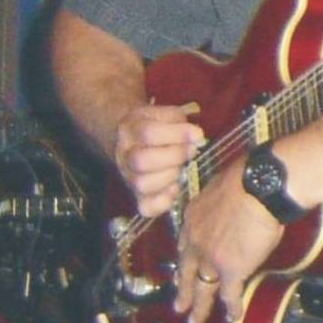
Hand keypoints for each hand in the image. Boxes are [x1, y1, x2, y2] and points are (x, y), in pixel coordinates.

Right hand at [111, 99, 203, 218]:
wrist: (130, 140)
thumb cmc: (154, 126)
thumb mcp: (163, 114)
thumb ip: (178, 121)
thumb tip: (196, 136)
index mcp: (129, 129)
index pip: (148, 133)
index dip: (176, 134)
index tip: (197, 135)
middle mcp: (124, 155)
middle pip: (142, 161)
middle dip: (174, 156)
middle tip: (190, 151)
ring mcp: (128, 177)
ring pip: (143, 184)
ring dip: (170, 177)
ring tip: (181, 168)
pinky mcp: (137, 196)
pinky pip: (146, 207)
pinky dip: (164, 201)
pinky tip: (175, 188)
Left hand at [171, 158, 285, 322]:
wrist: (259, 186)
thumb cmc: (250, 179)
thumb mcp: (225, 189)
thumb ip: (224, 205)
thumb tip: (238, 204)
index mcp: (194, 218)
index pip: (185, 245)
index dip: (186, 260)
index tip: (184, 269)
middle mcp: (196, 240)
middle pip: (185, 272)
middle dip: (182, 291)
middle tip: (178, 308)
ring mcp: (211, 257)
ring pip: (202, 288)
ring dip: (199, 308)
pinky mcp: (231, 269)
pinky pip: (229, 294)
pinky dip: (232, 308)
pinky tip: (233, 317)